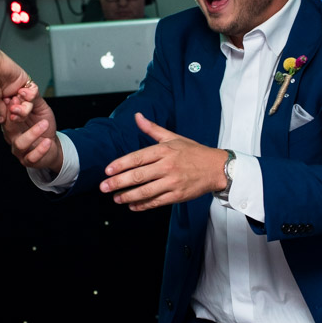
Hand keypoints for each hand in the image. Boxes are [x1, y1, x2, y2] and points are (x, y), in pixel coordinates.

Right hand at [0, 46, 38, 123]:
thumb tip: (2, 119)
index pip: (8, 114)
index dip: (10, 118)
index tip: (8, 119)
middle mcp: (7, 94)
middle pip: (19, 110)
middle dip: (18, 114)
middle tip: (13, 112)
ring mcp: (16, 88)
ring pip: (28, 104)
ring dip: (24, 107)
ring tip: (16, 104)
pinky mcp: (24, 80)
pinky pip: (34, 92)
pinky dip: (31, 95)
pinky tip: (22, 93)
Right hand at [2, 95, 62, 172]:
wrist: (53, 144)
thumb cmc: (44, 125)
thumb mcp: (40, 108)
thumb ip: (33, 98)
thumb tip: (26, 89)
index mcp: (11, 122)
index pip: (6, 114)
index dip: (9, 107)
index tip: (16, 97)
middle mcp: (12, 136)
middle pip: (8, 128)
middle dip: (15, 118)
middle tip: (24, 109)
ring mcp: (19, 149)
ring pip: (20, 143)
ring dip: (32, 133)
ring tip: (44, 124)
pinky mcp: (28, 160)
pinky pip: (32, 157)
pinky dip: (40, 149)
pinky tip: (47, 141)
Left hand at [99, 113, 226, 210]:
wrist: (217, 168)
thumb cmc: (193, 152)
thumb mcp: (173, 137)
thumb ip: (152, 129)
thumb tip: (137, 116)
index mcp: (164, 150)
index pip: (137, 157)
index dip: (120, 164)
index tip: (107, 170)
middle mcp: (167, 166)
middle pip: (138, 176)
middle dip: (118, 182)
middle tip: (104, 187)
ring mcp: (172, 181)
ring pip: (145, 191)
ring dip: (128, 196)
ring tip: (116, 198)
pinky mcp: (178, 195)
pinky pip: (157, 202)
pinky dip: (143, 205)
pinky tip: (132, 206)